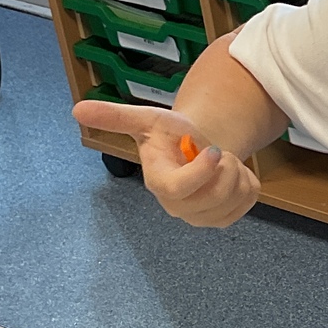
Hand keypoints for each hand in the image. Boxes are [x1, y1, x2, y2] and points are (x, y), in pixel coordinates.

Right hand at [72, 100, 260, 227]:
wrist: (192, 148)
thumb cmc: (168, 135)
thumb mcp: (146, 119)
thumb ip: (115, 117)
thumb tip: (77, 109)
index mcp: (159, 183)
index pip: (179, 190)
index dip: (200, 172)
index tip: (213, 150)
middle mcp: (178, 206)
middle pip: (215, 195)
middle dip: (226, 166)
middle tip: (215, 151)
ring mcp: (202, 217)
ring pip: (236, 196)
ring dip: (237, 171)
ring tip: (219, 162)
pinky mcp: (223, 218)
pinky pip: (250, 199)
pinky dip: (248, 181)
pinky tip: (229, 174)